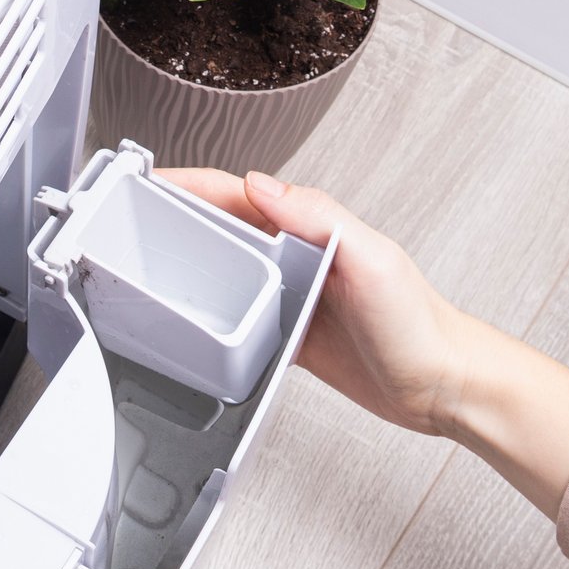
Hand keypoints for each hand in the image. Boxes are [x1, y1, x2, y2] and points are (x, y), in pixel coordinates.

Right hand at [157, 168, 472, 436]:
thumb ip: (319, 218)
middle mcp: (298, 258)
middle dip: (173, 219)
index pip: (238, 194)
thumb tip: (263, 184)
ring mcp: (291, 297)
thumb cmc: (420, 326)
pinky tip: (190, 326)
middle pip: (220, 229)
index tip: (148, 181)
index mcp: (312, 230)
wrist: (441, 387)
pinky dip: (211, 318)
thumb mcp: (371, 260)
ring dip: (185, 266)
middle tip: (126, 221)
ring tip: (142, 267)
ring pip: (224, 273)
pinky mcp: (290, 336)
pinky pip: (238, 320)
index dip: (189, 184)